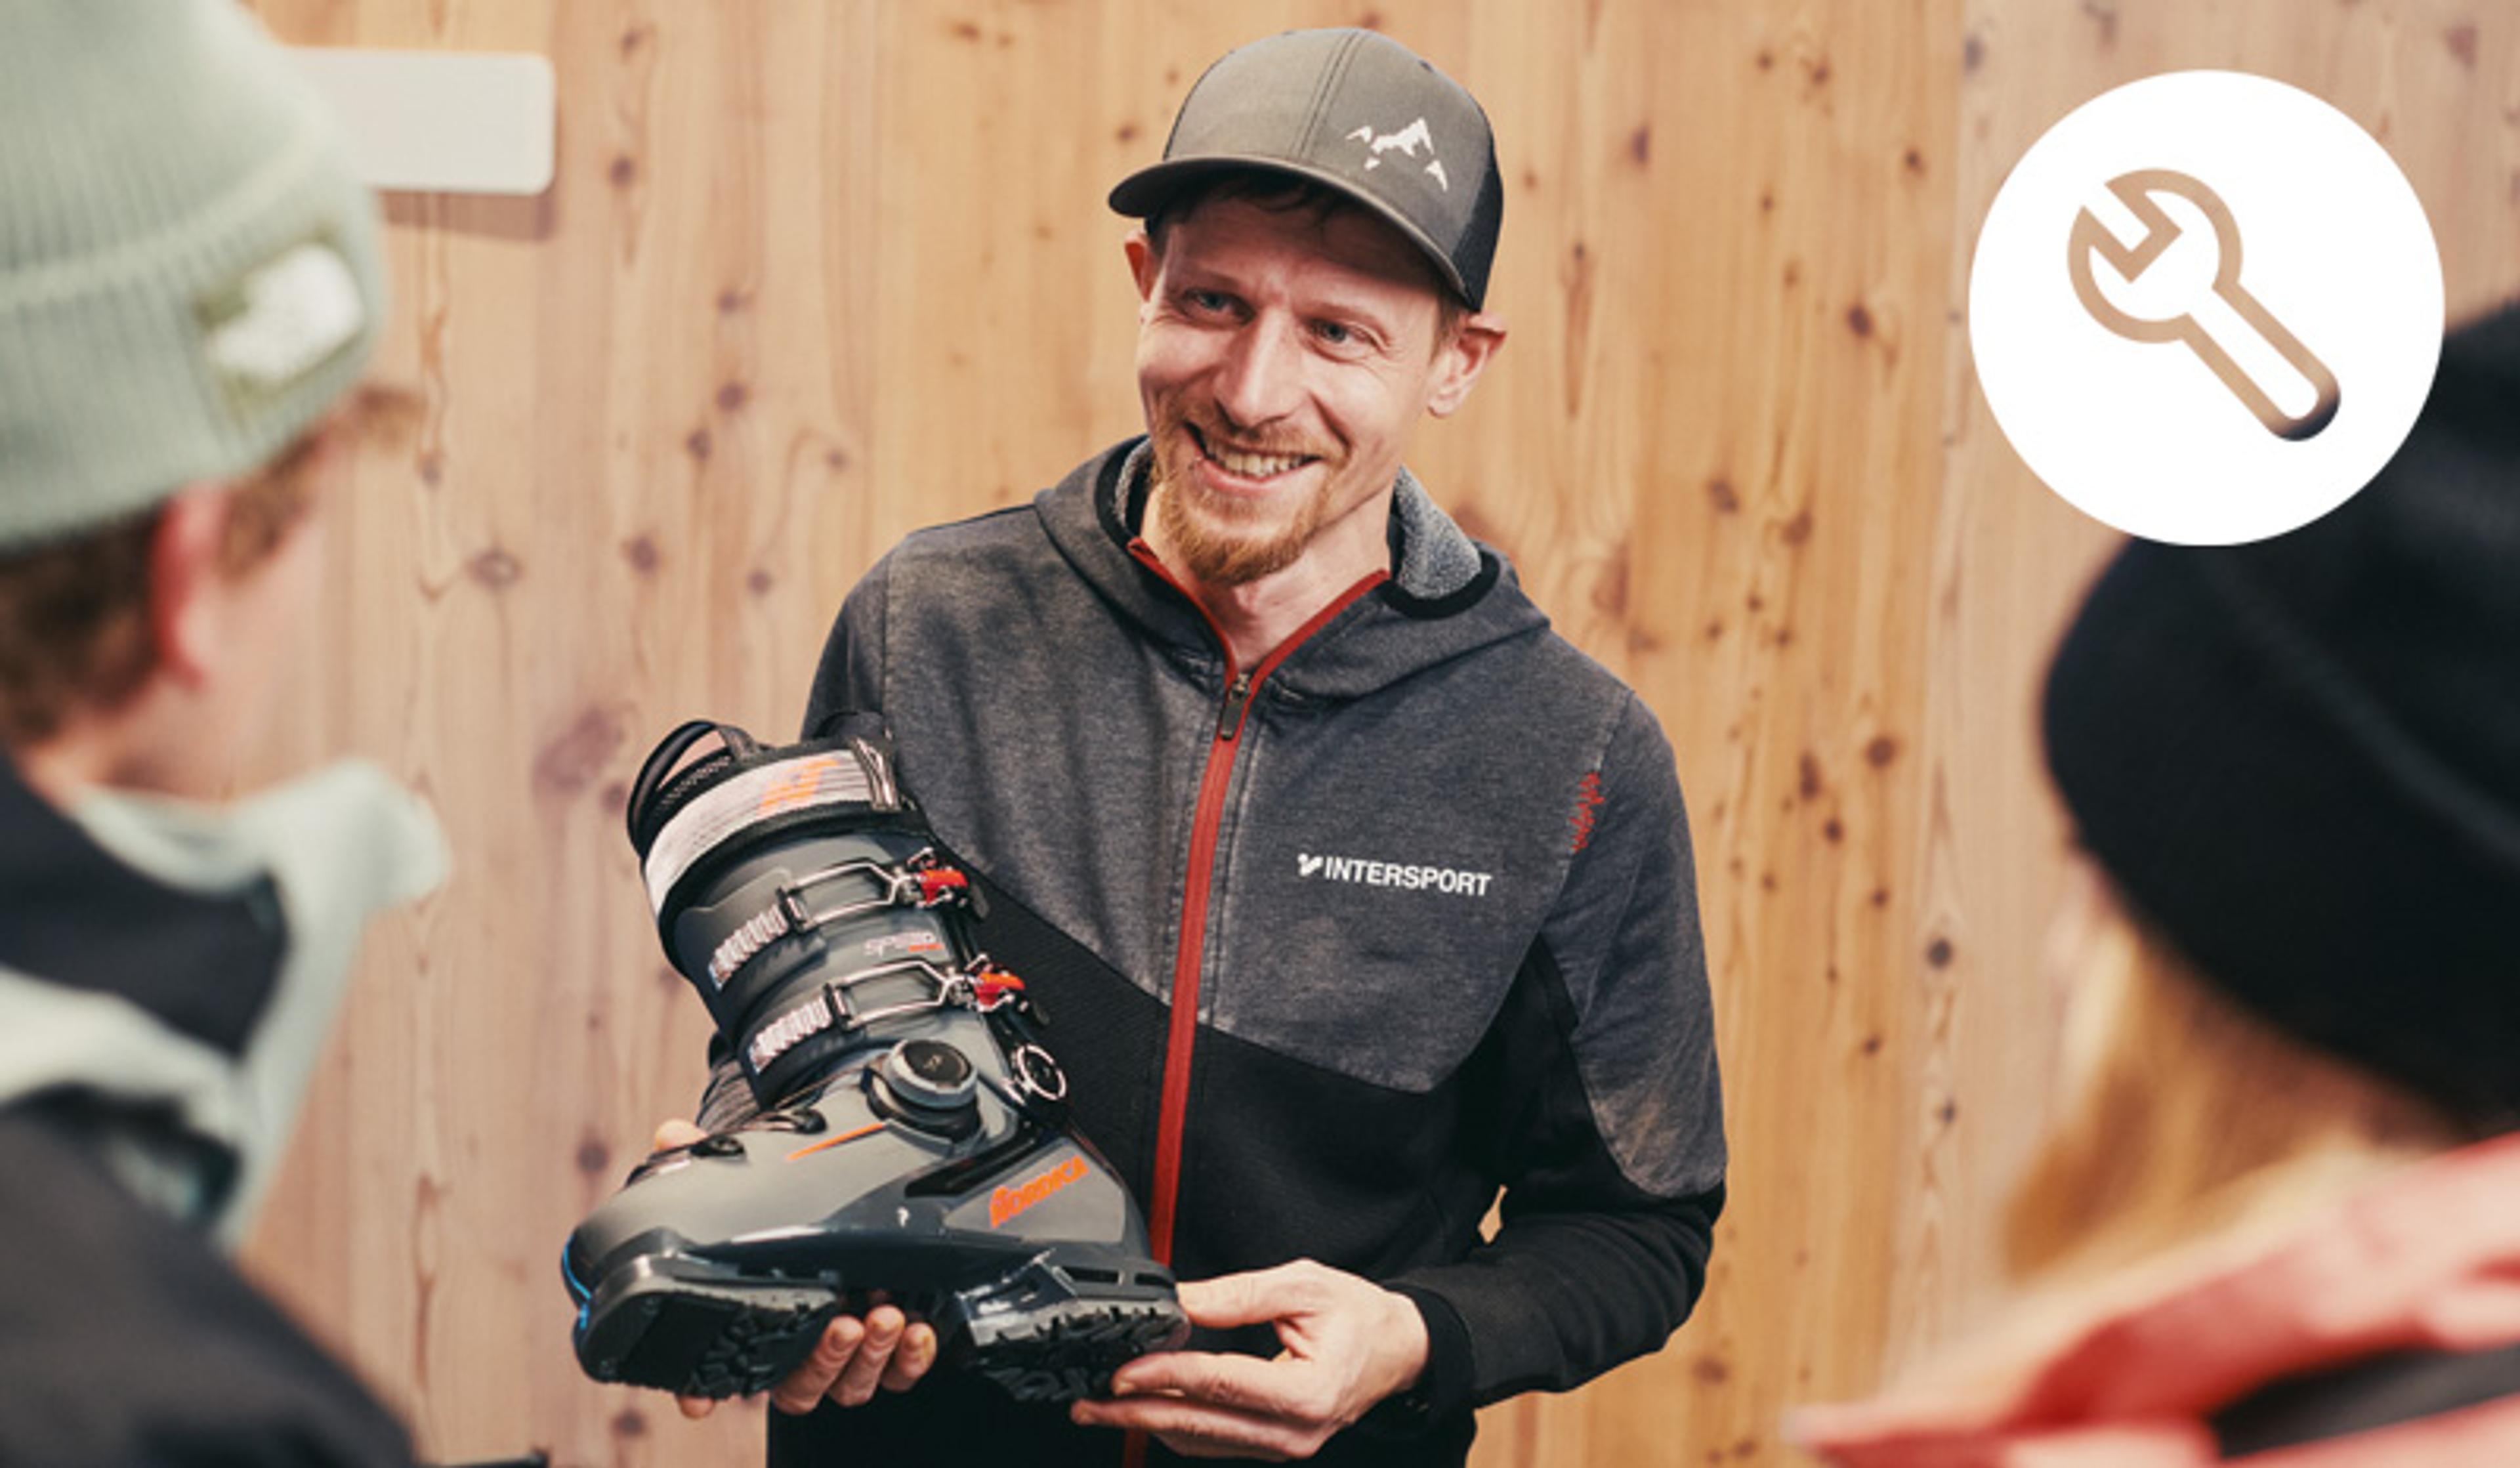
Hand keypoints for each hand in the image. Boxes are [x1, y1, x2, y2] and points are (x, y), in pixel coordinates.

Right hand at [647, 1120, 938, 1419]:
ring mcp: (849, 1349)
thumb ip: (714, 1158)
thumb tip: (672, 1136)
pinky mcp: (895, 1347)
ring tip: (885, 1315)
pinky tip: (919, 1329)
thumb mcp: (760, 1175)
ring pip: (851, 1382)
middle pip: (800, 1384)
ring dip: (869, 1356)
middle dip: (824, 1358)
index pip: (719, 1368)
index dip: (702, 1390)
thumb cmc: (800, 1205)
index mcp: (762, 1316)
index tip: (702, 1397)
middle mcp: (802, 1342)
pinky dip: (910, 1358)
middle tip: (844, 1321)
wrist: (866, 1199)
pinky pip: (901, 1373)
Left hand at [1070, 1259, 1428, 1460]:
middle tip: (1090, 1402)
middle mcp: (1295, 1432)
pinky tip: (1145, 1411)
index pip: (1220, 1384)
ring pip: (1202, 1441)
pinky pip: (1215, 1443)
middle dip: (1137, 1413)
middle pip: (1200, 1425)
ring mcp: (1285, 1447)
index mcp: (1308, 1392)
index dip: (1164, 1375)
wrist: (1399, 1350)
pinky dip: (1176, 1426)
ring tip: (1102, 1408)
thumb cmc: (1360, 1316)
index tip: (1122, 1369)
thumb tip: (1180, 1300)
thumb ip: (1239, 1295)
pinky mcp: (1274, 1446)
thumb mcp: (1304, 1286)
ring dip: (1148, 1423)